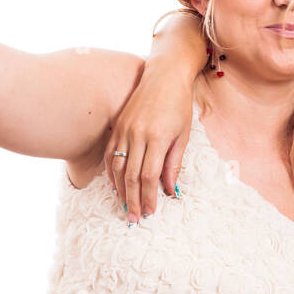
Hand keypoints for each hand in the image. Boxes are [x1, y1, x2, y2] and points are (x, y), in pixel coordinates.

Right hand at [105, 68, 194, 223]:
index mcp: (157, 138)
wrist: (164, 75)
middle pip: (132, 176)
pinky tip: (115, 186)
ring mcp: (124, 130)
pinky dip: (111, 173)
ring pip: (118, 168)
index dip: (149, 196)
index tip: (151, 211)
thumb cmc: (178, 105)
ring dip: (121, 191)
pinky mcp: (117, 127)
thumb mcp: (183, 135)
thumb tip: (169, 191)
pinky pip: (111, 155)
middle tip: (135, 218)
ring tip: (125, 207)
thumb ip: (174, 163)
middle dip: (133, 200)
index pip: (150, 176)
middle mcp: (137, 135)